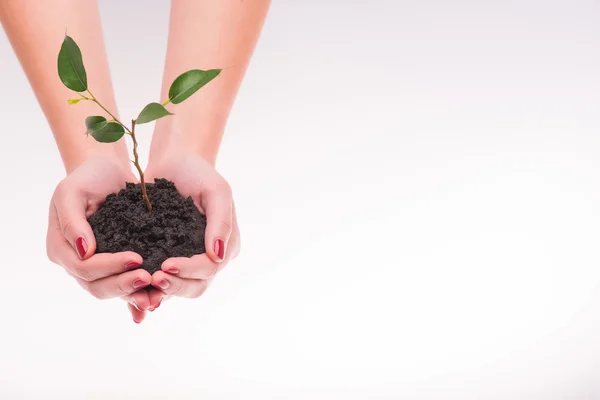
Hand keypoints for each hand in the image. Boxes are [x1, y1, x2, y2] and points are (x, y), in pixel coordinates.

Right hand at [46, 156, 152, 322]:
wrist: (108, 172)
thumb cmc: (88, 177)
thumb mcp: (72, 191)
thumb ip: (72, 220)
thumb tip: (84, 251)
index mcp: (62, 248)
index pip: (84, 268)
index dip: (109, 267)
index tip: (137, 258)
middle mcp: (76, 263)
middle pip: (97, 287)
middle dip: (123, 285)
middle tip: (149, 278)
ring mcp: (97, 267)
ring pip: (112, 291)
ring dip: (133, 295)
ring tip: (156, 295)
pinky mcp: (116, 265)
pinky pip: (125, 285)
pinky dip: (137, 296)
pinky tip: (155, 303)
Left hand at [144, 152, 239, 305]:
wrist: (174, 162)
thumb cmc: (199, 173)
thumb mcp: (217, 191)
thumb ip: (221, 222)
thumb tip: (218, 255)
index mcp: (227, 245)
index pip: (211, 268)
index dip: (190, 270)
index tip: (166, 265)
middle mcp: (210, 257)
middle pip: (197, 286)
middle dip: (176, 286)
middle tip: (153, 279)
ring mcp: (189, 259)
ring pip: (180, 288)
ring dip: (163, 290)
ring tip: (143, 284)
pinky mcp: (167, 256)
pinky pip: (162, 278)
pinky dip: (150, 286)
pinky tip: (134, 283)